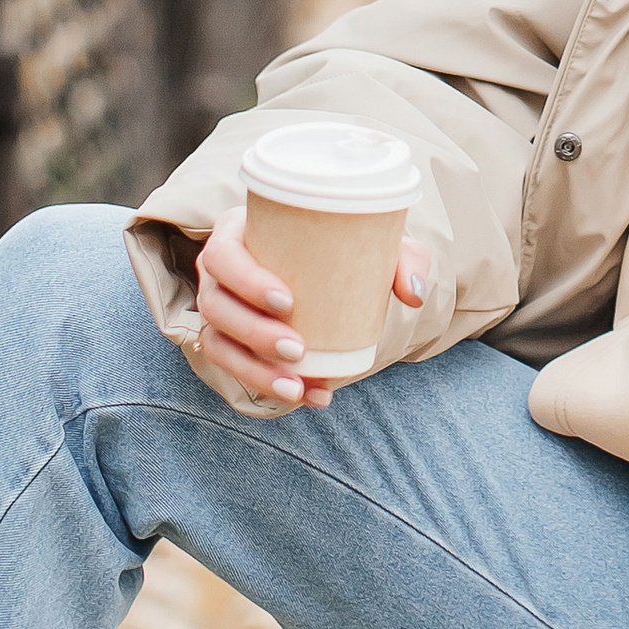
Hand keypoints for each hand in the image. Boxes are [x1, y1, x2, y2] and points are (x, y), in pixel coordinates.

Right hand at [194, 213, 426, 411]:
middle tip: (299, 349)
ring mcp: (221, 309)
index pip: (223, 255)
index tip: (287, 301)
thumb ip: (402, 257)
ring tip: (296, 387)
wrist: (331, 268)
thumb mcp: (374, 242)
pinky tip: (305, 395)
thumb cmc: (343, 246)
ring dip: (253, 370)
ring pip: (218, 343)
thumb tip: (412, 293)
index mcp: (239, 233)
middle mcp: (220, 273)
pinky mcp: (230, 341)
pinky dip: (266, 386)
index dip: (246, 280)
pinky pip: (235, 368)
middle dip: (253, 333)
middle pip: (216, 306)